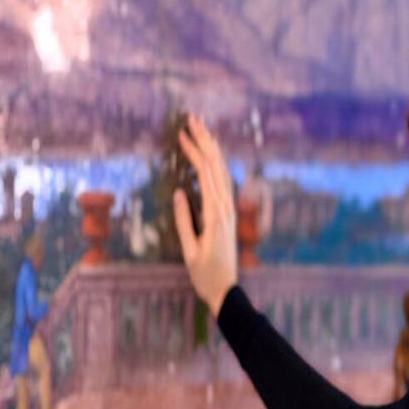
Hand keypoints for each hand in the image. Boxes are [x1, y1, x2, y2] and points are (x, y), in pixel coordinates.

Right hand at [173, 113, 238, 318]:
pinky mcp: (228, 215)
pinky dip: (216, 165)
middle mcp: (225, 208)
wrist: (226, 291)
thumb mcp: (189, 250)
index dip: (195, 152)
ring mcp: (229, 211)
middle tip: (193, 118)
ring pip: (222, 172)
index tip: (182, 134)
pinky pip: (223, 183)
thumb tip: (179, 191)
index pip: (206, 175)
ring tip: (202, 129)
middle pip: (217, 167)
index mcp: (215, 215)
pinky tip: (211, 156)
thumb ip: (184, 220)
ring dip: (213, 149)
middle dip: (206, 140)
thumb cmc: (204, 275)